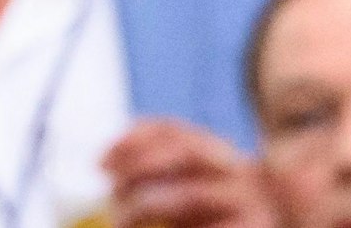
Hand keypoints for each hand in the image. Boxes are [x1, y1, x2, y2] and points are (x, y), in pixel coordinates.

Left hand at [101, 119, 275, 227]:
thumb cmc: (223, 224)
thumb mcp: (193, 200)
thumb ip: (164, 182)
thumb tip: (112, 175)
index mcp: (221, 157)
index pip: (175, 132)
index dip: (134, 139)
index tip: (101, 159)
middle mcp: (239, 172)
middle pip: (185, 152)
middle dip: (139, 165)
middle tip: (111, 188)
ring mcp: (248, 203)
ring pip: (189, 195)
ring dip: (145, 207)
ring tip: (122, 222)